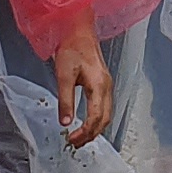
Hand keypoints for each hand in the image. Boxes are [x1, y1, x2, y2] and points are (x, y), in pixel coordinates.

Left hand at [50, 17, 115, 148]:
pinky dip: (97, 119)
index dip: (85, 133)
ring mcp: (108, 84)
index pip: (96, 117)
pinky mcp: (104, 82)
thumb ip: (65, 100)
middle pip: (104, 119)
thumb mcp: (63, 74)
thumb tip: (65, 122)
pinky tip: (87, 123)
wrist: (79, 28)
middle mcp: (107, 87)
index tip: (71, 139)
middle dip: (91, 135)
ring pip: (107, 114)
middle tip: (75, 143)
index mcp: (99, 85)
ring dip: (95, 129)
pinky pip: (105, 107)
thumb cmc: (71, 47)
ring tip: (80, 138)